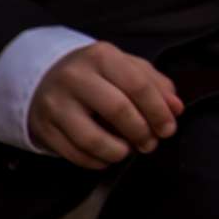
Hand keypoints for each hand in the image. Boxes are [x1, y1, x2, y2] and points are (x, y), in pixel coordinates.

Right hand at [28, 41, 181, 168]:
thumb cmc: (97, 74)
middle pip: (117, 110)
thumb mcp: (127, 68)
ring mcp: (55, 104)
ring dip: (118, 152)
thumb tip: (176, 108)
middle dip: (141, 132)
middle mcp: (75, 77)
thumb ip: (156, 84)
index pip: (138, 85)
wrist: (45, 77)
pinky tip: (107, 157)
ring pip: (92, 138)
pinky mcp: (43, 128)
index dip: (158, 111)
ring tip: (128, 151)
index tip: (168, 129)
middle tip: (151, 143)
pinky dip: (96, 161)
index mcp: (101, 56)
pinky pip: (74, 154)